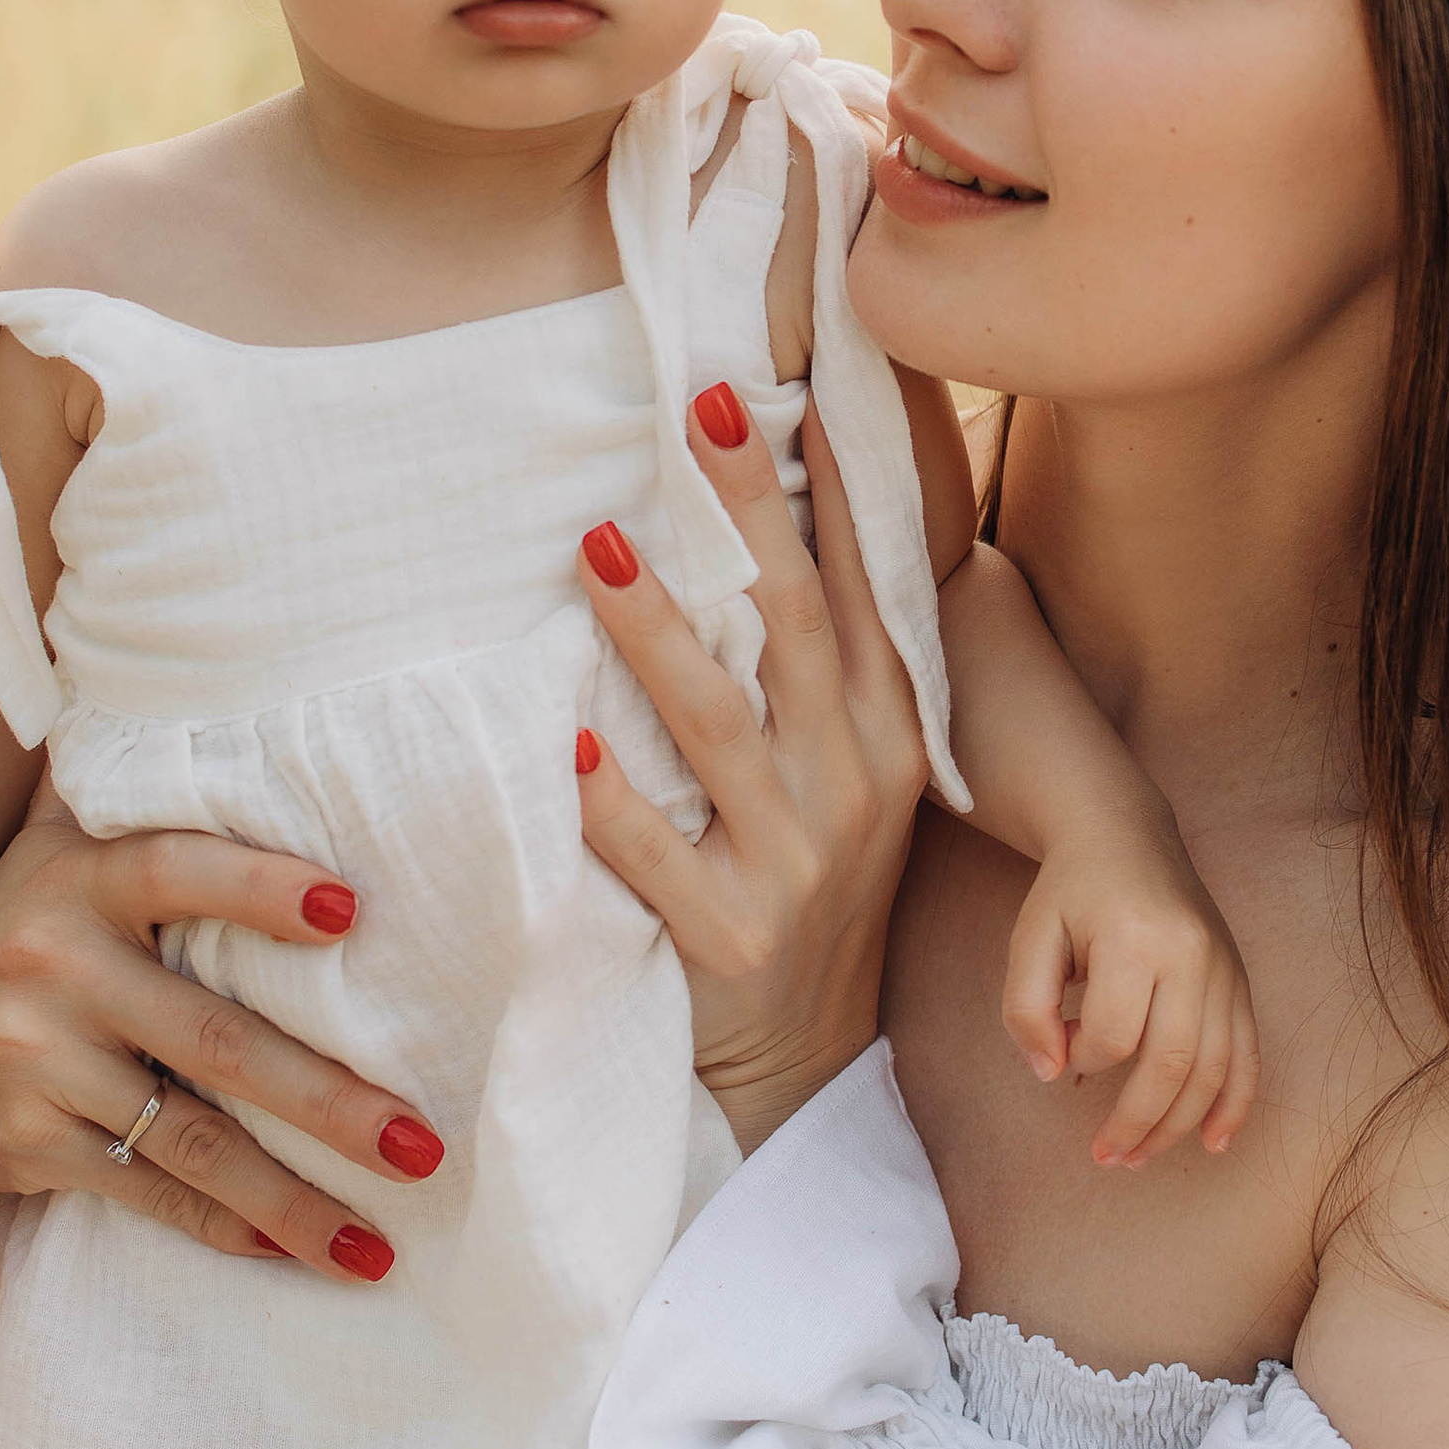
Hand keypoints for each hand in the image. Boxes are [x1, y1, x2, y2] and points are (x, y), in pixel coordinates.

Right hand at [0, 815, 444, 1317]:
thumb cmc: (22, 934)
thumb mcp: (58, 853)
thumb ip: (137, 799)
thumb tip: (236, 710)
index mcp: (82, 880)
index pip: (178, 869)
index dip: (260, 886)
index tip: (352, 910)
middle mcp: (55, 966)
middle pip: (218, 1040)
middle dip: (330, 1103)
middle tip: (424, 1148)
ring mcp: (36, 1060)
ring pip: (194, 1139)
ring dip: (294, 1199)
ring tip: (379, 1246)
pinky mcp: (25, 1141)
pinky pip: (147, 1190)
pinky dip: (225, 1226)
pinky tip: (294, 1252)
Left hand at [572, 388, 927, 1151]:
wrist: (800, 1058)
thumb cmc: (810, 880)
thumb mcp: (848, 772)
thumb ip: (818, 668)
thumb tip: (769, 524)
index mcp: (887, 732)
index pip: (867, 587)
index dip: (836, 489)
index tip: (799, 390)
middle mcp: (853, 784)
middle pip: (799, 626)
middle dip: (752, 516)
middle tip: (703, 415)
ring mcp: (796, 861)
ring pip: (721, 726)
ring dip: (657, 634)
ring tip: (598, 548)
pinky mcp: (730, 934)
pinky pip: (657, 855)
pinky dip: (610, 802)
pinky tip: (561, 743)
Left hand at [1002, 807, 1260, 1166]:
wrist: (1125, 836)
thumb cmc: (1071, 892)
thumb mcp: (1030, 938)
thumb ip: (1026, 1007)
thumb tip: (1052, 1074)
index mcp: (1134, 936)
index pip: (1113, 1032)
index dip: (1083, 1060)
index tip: (1063, 1056)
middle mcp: (1190, 953)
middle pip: (1172, 1061)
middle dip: (1137, 1122)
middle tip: (1106, 1158)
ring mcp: (1223, 966)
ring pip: (1213, 1067)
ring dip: (1179, 1126)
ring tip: (1140, 1157)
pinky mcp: (1240, 978)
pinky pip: (1248, 1052)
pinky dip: (1235, 1103)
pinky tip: (1214, 1141)